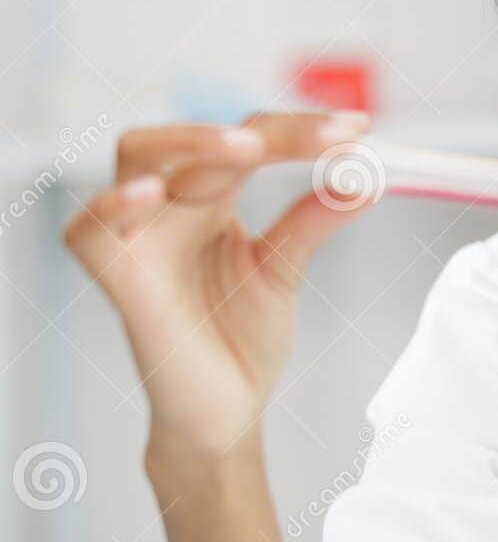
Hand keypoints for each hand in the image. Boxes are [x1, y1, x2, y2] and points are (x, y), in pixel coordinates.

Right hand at [63, 111, 374, 459]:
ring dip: (193, 143)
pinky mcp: (118, 279)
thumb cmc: (241, 341)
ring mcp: (140, 237)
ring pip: (138, 157)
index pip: (250, 140)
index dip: (301, 129)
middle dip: (264, 132)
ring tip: (252, 148)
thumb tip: (363, 180)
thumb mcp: (284, 271)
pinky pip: (91, 230)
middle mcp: (170, 207)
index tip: (359, 128)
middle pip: (199, 138)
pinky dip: (114, 206)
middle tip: (327, 137)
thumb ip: (312, 222)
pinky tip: (150, 195)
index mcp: (210, 198)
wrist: (226, 414)